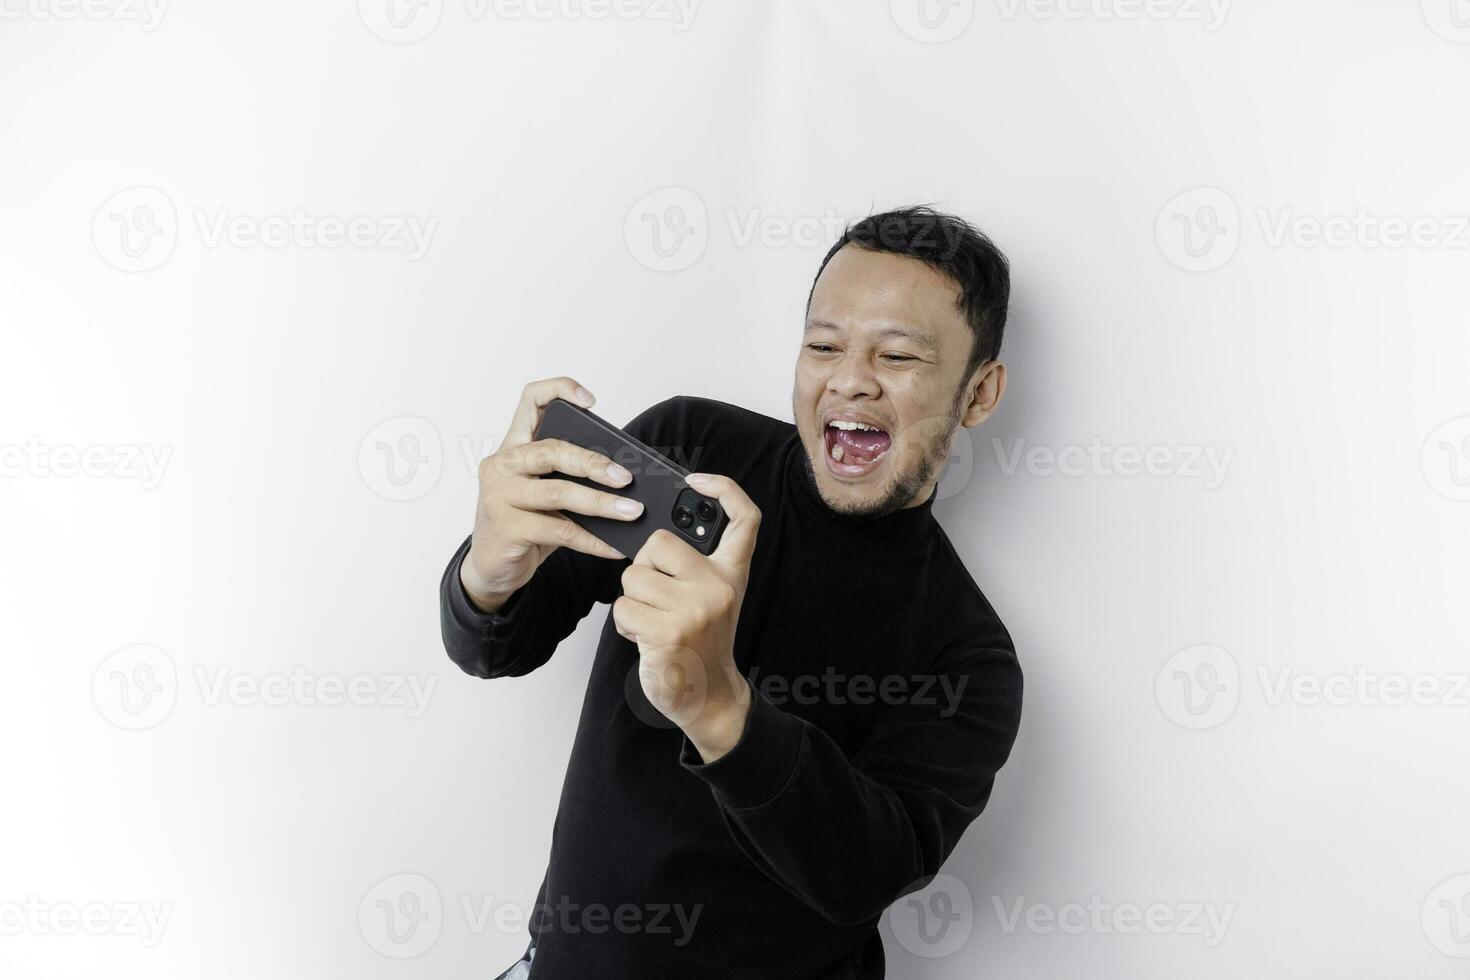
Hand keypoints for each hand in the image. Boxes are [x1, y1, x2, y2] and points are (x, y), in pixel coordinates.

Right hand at [461, 377, 645, 612]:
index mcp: (513, 446)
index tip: (591, 401)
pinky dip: (593, 540)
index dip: (559, 390)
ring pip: (558, 492)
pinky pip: (560, 531)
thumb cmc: (522, 523)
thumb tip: (622, 475)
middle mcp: (502, 465)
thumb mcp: (541, 492)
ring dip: (601, 503)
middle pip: (551, 449)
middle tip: (626, 477)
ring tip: (631, 512)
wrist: (490, 567)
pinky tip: (613, 546)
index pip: (530, 400)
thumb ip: (566, 476)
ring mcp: (500, 496)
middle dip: (594, 463)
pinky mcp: (507, 529)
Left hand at [612, 472, 761, 760]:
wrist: (706, 695)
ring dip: (632, 600)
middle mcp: (719, 586)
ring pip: (633, 576)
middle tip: (659, 595)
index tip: (696, 480)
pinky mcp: (668, 632)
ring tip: (654, 621)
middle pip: (659, 542)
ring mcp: (695, 609)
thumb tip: (654, 535)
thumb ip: (695, 564)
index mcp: (732, 572)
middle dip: (644, 567)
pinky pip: (623, 606)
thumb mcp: (713, 596)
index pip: (744, 517)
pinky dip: (625, 623)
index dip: (723, 489)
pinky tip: (646, 638)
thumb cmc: (700, 640)